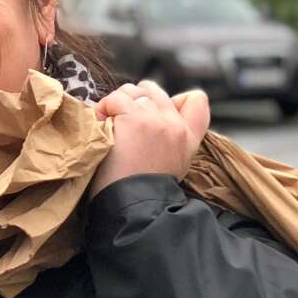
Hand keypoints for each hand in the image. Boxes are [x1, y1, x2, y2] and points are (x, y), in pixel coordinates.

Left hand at [89, 80, 210, 197]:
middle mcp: (175, 125)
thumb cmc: (141, 192)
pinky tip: (101, 126)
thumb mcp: (171, 164)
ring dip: (116, 104)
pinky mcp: (134, 119)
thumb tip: (156, 111)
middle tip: (120, 121)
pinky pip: (115, 100)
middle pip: (154, 91)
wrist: (134, 206)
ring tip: (108, 124)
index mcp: (188, 138)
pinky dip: (103, 109)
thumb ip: (170, 137)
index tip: (154, 113)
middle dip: (134, 100)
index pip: (197, 100)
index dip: (177, 98)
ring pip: (132, 92)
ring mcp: (155, 119)